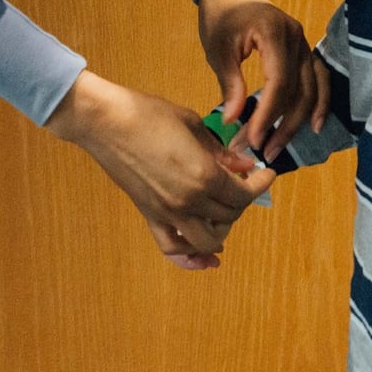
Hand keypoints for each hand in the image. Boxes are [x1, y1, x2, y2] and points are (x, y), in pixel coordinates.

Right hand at [46, 71, 275, 266]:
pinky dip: (190, 258)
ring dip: (222, 230)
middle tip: (242, 184)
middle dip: (242, 201)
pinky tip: (203, 257)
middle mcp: (189, 201)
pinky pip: (172, 248)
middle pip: (229, 217)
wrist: (105, 122)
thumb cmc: (148, 113)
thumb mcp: (193, 125)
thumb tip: (244, 167)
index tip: (266, 174)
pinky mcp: (149, 216)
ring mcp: (167, 212)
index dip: (260, 185)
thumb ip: (221, 152)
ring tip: (224, 212)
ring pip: (207, 241)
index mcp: (204, 175)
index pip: (244, 194)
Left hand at [196, 0, 318, 161]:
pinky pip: (317, 80)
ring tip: (279, 147)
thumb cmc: (219, 17)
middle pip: (299, 90)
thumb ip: (230, 83)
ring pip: (311, 89)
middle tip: (262, 151)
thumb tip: (233, 121)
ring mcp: (305, 43)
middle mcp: (297, 38)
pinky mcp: (305, 51)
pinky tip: (313, 125)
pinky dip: (318, 102)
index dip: (268, 114)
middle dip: (281, 125)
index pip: (279, 82)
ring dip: (297, 121)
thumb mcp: (219, 50)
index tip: (252, 139)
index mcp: (275, 33)